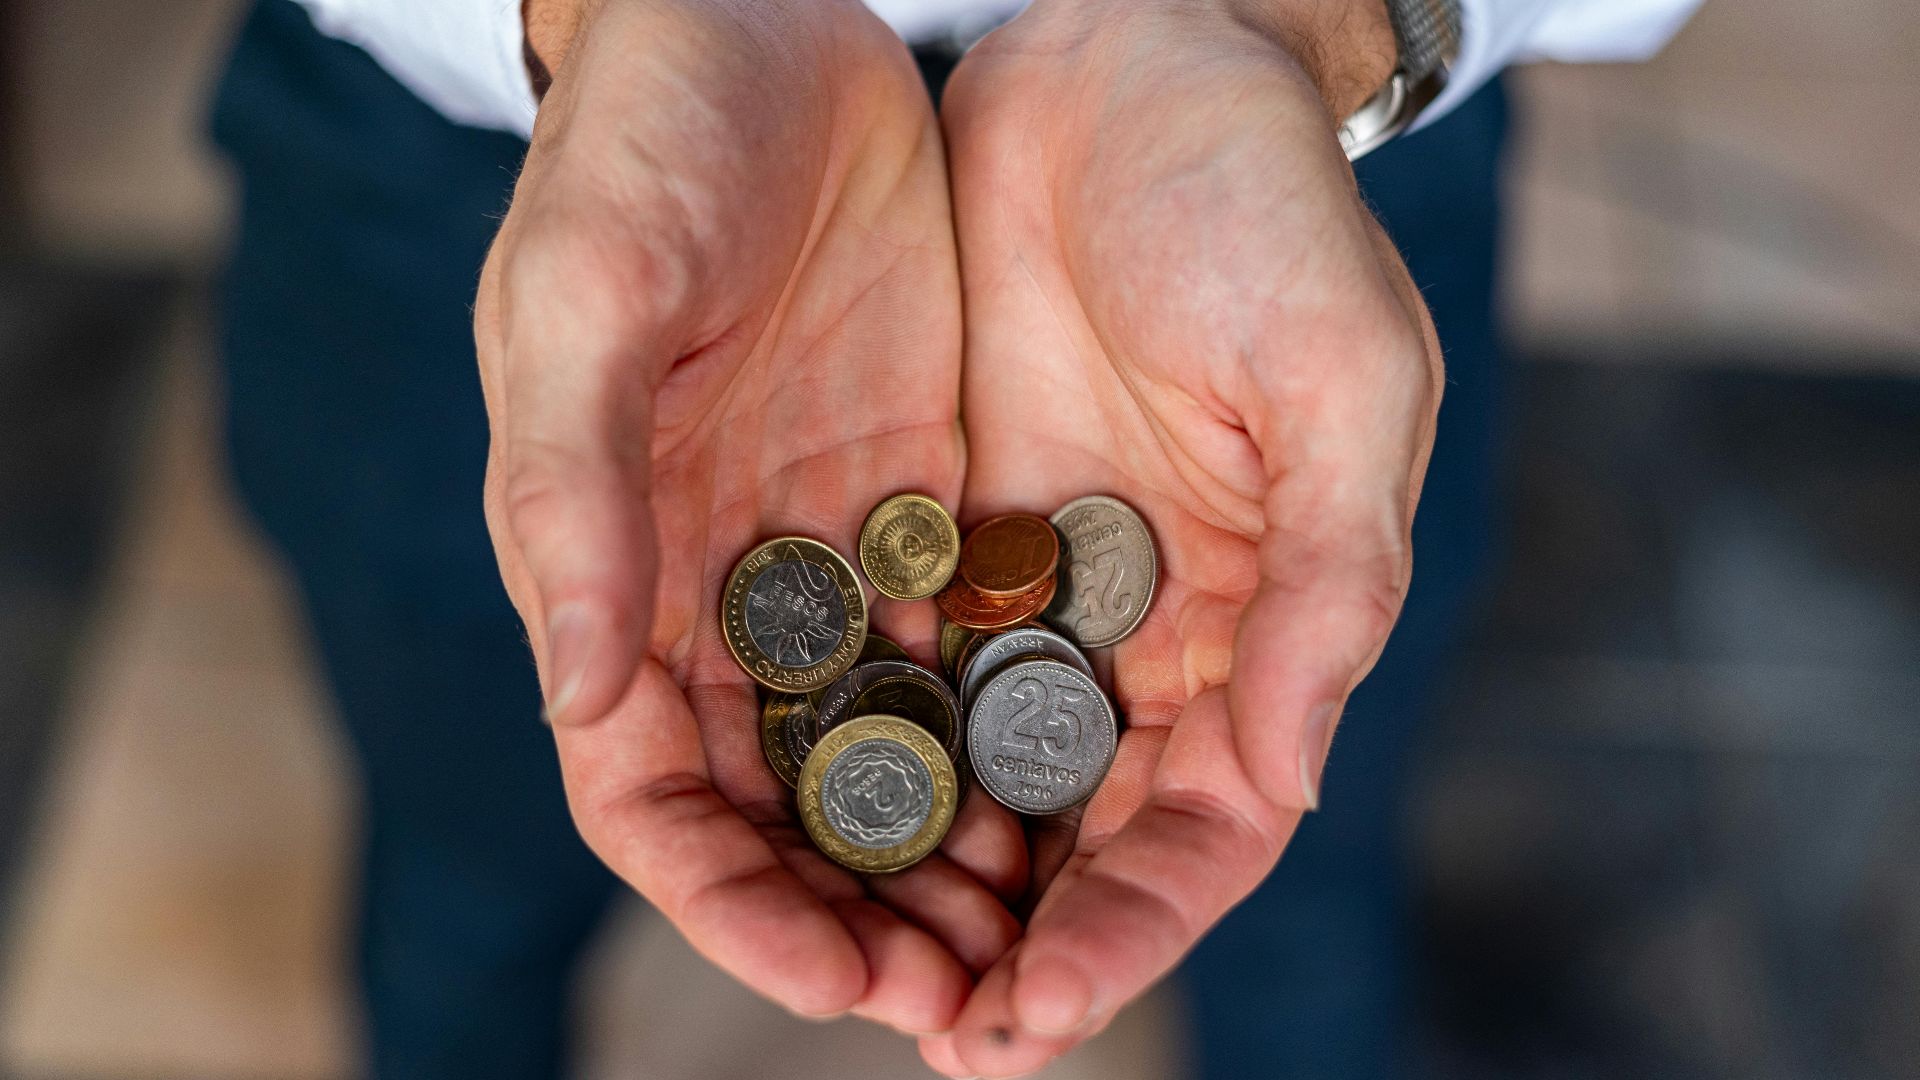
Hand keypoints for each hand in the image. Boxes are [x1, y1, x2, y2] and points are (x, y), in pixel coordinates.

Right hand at [475, 0, 1024, 1033]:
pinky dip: (1007, 737)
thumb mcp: (592, 294)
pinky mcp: (916, 496)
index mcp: (609, 570)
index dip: (734, 905)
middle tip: (975, 1003)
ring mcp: (824, 550)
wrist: (761, 15)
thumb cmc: (646, 141)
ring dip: (952, 854)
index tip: (840, 977)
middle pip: (783, 809)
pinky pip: (966, 651)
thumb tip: (587, 690)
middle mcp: (717, 589)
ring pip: (885, 754)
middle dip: (865, 916)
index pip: (650, 796)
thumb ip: (576, 489)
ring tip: (1046, 935)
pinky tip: (1086, 795)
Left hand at [925, 1, 1436, 1072]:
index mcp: (1256, 617)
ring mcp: (1032, 581)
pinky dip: (856, 749)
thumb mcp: (1334, 379)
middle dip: (1016, 944)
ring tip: (850, 970)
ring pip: (975, 775)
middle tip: (933, 1037)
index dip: (1134, 928)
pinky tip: (792, 819)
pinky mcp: (935, 520)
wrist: (1128, 62)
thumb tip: (1277, 784)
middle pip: (1080, 833)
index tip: (1040, 1010)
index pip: (1204, 823)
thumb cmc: (1263, 207)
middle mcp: (1141, 627)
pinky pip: (889, 662)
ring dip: (924, 879)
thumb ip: (1325, 581)